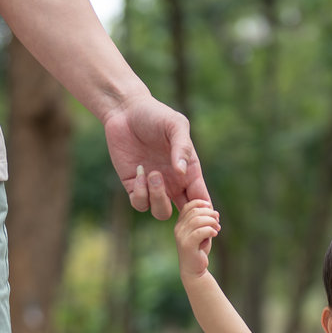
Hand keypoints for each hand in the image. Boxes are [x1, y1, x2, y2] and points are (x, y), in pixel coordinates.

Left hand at [104, 94, 209, 219]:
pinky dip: (141, 193)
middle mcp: (174, 183)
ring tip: (154, 174)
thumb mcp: (175, 125)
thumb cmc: (155, 115)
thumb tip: (182, 171)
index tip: (206, 215)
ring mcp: (154, 187)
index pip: (202, 200)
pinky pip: (140, 203)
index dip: (205, 213)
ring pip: (161, 213)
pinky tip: (140, 171)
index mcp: (190, 172)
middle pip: (185, 215)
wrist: (125, 111)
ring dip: (158, 198)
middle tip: (183, 211)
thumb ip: (182, 146)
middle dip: (187, 221)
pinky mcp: (134, 186)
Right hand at [174, 198, 218, 277]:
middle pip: (194, 212)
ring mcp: (181, 237)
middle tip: (218, 220)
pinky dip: (210, 230)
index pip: (188, 206)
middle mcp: (178, 229)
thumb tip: (212, 210)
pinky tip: (215, 234)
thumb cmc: (199, 250)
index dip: (200, 203)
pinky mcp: (187, 245)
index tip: (211, 207)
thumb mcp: (202, 232)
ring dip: (211, 222)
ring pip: (197, 221)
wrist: (194, 270)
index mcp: (180, 224)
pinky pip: (200, 232)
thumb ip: (204, 221)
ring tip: (218, 228)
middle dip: (209, 213)